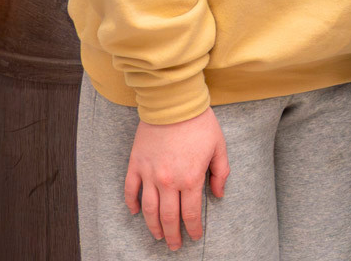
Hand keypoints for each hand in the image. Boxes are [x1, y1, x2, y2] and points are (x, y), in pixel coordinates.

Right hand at [124, 108, 228, 249]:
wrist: (173, 105)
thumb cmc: (200, 124)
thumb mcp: (219, 147)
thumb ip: (220, 173)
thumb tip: (218, 194)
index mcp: (191, 178)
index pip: (191, 212)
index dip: (193, 228)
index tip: (194, 236)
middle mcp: (168, 181)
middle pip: (168, 217)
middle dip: (172, 234)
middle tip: (175, 245)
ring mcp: (149, 174)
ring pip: (149, 209)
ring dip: (153, 226)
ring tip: (158, 236)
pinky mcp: (136, 165)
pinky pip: (131, 190)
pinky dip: (132, 204)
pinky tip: (136, 212)